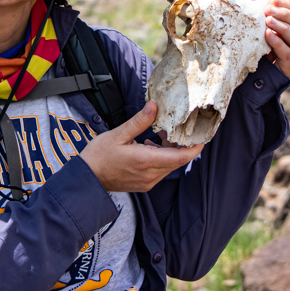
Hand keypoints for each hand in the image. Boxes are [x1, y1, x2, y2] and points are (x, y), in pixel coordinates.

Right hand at [80, 101, 204, 192]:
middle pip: (177, 161)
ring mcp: (148, 182)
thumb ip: (139, 121)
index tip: (202, 137)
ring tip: (159, 135)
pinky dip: (161, 158)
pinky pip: (160, 171)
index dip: (194, 148)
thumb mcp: (118, 134)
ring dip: (170, 151)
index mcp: (146, 161)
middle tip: (177, 128)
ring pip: (169, 166)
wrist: (87, 178)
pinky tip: (148, 146)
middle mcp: (150, 175)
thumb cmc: (99, 156)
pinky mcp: (144, 184)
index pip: (180, 157)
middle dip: (181, 145)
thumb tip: (154, 106)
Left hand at [263, 0, 289, 78]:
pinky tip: (268, 35)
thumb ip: (263, 18)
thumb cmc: (258, 52)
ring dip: (284, 28)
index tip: (273, 0)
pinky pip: (288, 54)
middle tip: (268, 10)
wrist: (256, 80)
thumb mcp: (259, 33)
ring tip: (268, 21)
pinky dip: (279, 43)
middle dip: (285, 15)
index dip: (286, 6)